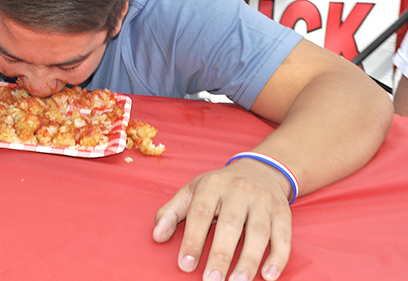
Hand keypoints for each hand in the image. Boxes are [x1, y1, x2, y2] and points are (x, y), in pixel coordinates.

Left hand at [152, 159, 291, 280]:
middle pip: (231, 225)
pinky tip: (269, 276)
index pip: (200, 213)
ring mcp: (263, 200)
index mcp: (212, 185)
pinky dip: (278, 257)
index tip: (185, 265)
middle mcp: (239, 190)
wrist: (260, 170)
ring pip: (258, 232)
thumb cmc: (219, 188)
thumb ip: (171, 212)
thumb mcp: (192, 192)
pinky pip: (283, 236)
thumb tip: (156, 236)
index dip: (192, 240)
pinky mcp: (283, 212)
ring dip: (249, 260)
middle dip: (221, 255)